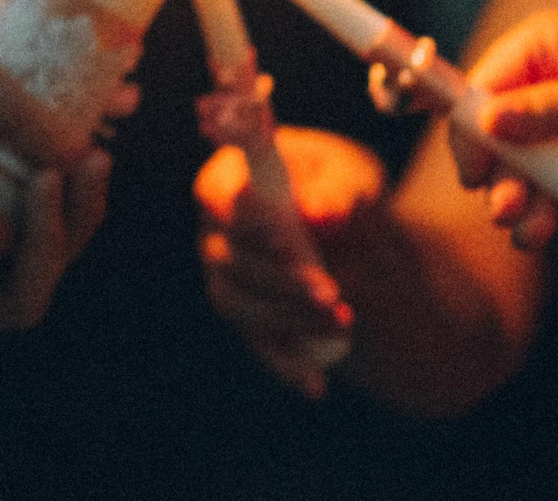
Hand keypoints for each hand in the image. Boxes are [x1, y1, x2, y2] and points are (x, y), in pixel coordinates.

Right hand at [195, 129, 376, 398]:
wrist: (344, 221)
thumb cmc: (337, 183)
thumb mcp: (345, 172)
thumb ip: (336, 187)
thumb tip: (322, 212)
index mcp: (225, 179)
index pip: (217, 196)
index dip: (246, 220)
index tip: (284, 235)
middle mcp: (212, 230)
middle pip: (229, 259)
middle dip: (279, 280)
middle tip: (329, 291)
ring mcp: (222, 276)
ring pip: (238, 305)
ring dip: (286, 319)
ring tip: (341, 324)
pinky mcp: (244, 315)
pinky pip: (256, 343)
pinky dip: (286, 364)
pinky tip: (316, 385)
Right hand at [452, 9, 557, 248]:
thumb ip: (549, 110)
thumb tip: (490, 120)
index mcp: (541, 49)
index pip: (482, 86)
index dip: (470, 128)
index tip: (473, 170)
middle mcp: (537, 89)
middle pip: (490, 137)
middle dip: (500, 179)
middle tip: (508, 210)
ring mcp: (551, 133)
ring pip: (512, 174)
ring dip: (521, 206)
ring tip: (538, 232)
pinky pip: (540, 197)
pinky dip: (548, 216)